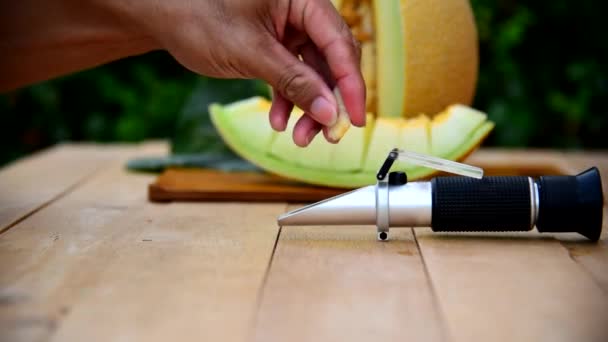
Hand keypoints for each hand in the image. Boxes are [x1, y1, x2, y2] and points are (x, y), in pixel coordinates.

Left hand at [132, 0, 365, 145]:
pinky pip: (291, 77)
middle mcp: (300, 12)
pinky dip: (287, 100)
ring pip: (312, 74)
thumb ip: (294, 82)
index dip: (351, 84)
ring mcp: (288, 30)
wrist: (164, 18)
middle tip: (329, 135)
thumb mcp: (251, 54)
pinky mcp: (275, 46)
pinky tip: (279, 121)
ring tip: (299, 137)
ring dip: (308, 107)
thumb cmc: (200, 18)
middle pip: (331, 61)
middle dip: (329, 101)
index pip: (339, 43)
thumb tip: (329, 111)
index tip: (356, 118)